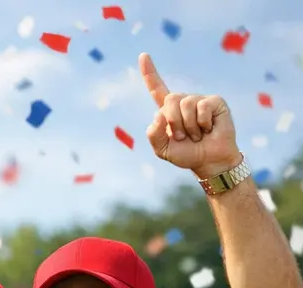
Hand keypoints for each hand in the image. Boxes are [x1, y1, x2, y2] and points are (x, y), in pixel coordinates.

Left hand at [139, 53, 240, 178]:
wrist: (209, 161)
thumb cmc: (186, 154)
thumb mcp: (162, 150)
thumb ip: (153, 135)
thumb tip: (159, 115)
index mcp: (168, 111)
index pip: (157, 88)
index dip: (149, 73)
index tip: (143, 55)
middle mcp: (183, 102)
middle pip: (169, 100)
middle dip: (173, 123)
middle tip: (182, 136)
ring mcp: (199, 100)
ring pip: (185, 104)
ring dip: (188, 126)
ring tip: (197, 135)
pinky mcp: (215, 102)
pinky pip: (202, 107)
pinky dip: (202, 123)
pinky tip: (208, 129)